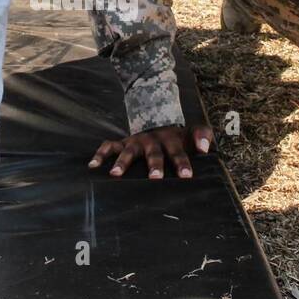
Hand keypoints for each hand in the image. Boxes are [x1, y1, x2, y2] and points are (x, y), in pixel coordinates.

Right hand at [88, 124, 215, 178]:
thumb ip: (203, 136)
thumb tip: (205, 149)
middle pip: (153, 153)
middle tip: (155, 178)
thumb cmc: (179, 137)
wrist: (158, 120)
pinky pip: (108, 146)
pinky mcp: (122, 142)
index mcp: (170, 140)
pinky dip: (100, 155)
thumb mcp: (194, 131)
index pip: (178, 152)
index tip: (186, 176)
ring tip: (114, 174)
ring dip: (122, 162)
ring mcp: (135, 141)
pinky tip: (92, 166)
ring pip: (128, 151)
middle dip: (154, 165)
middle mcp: (151, 140)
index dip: (182, 163)